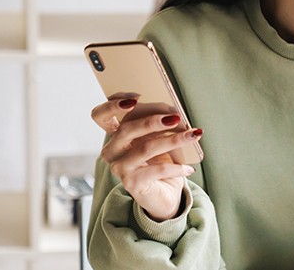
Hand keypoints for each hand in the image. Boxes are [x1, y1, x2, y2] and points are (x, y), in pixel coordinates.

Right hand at [91, 93, 201, 220]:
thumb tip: (174, 113)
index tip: (136, 97)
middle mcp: (112, 152)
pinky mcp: (131, 184)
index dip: (113, 104)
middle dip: (153, 120)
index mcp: (115, 136)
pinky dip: (176, 167)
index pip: (100, 116)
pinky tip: (189, 168)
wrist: (163, 196)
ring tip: (193, 135)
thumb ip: (157, 125)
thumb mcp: (157, 140)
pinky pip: (157, 170)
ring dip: (173, 140)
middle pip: (127, 129)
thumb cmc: (159, 162)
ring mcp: (119, 168)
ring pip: (146, 148)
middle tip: (176, 117)